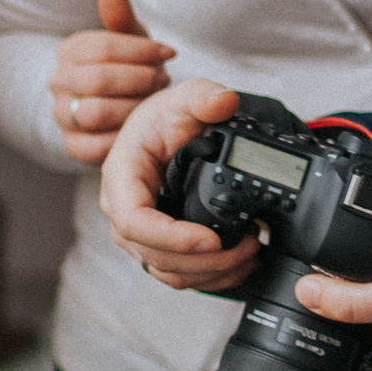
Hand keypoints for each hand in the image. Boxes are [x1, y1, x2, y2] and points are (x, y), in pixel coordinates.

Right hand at [50, 0, 176, 164]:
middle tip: (163, 79)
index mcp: (69, 50)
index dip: (141, 50)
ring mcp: (61, 115)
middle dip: (140, 79)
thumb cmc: (129, 65)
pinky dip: (122, 135)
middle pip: (99, 79)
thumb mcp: (129, 37)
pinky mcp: (71, 146)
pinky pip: (95, 144)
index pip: (102, 47)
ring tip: (152, 101)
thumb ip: (118, 11)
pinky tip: (140, 126)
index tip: (168, 53)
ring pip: (95, 112)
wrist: (122, 105)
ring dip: (133, 106)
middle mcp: (58, 82)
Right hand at [99, 78, 260, 291]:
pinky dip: (209, 275)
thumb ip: (203, 95)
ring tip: (250, 252)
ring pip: (166, 270)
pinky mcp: (158, 243)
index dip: (171, 238)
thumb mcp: (184, 97)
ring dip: (209, 271)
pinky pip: (177, 272)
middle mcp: (124, 210)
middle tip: (247, 246)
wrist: (166, 130)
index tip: (210, 239)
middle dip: (202, 260)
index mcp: (121, 177)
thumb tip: (225, 101)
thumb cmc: (166, 117)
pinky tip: (240, 264)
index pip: (134, 221)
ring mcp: (140, 231)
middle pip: (152, 254)